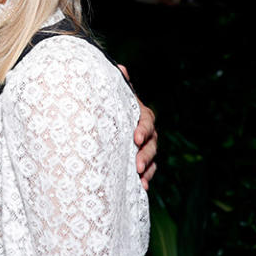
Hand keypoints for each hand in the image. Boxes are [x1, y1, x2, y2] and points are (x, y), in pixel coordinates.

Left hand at [118, 64, 157, 189]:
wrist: (103, 116)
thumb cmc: (108, 103)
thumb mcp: (112, 93)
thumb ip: (118, 83)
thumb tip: (121, 68)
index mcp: (140, 113)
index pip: (146, 120)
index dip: (143, 129)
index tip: (135, 138)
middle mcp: (146, 129)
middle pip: (151, 142)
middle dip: (145, 154)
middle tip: (136, 165)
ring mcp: (145, 145)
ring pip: (151, 157)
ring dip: (146, 168)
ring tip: (138, 178)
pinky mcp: (140, 159)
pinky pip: (148, 169)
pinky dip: (146, 178)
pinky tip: (141, 187)